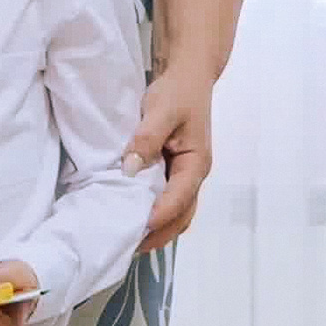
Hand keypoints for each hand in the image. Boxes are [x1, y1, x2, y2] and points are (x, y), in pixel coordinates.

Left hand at [130, 65, 214, 251]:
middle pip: (181, 216)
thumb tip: (129, 168)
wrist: (188, 77)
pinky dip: (155, 214)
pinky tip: (134, 218)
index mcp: (196, 163)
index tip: (136, 230)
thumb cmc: (177, 92)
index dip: (158, 217)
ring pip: (177, 212)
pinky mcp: (175, 171)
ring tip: (130, 241)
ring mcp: (186, 175)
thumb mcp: (160, 110)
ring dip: (158, 229)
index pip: (179, 199)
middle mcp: (194, 174)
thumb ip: (146, 139)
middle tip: (129, 248)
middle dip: (159, 234)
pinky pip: (168, 200)